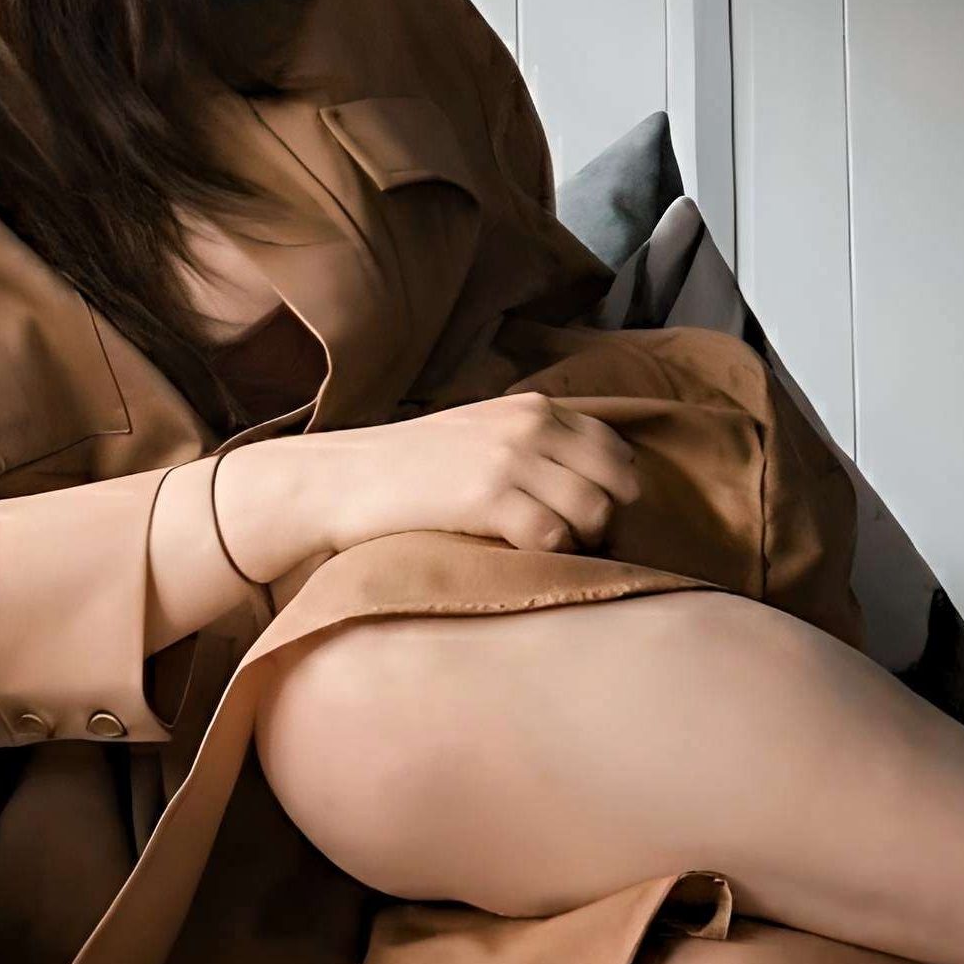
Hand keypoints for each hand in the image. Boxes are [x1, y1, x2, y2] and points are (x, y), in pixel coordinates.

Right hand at [218, 390, 646, 572]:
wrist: (345, 479)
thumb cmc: (414, 466)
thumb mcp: (482, 431)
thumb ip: (535, 442)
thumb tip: (593, 481)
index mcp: (535, 408)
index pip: (616, 449)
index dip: (612, 489)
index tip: (587, 515)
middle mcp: (531, 426)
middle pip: (619, 483)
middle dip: (607, 519)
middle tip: (574, 543)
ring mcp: (511, 460)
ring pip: (595, 512)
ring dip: (581, 542)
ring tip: (548, 553)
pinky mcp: (489, 498)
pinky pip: (555, 536)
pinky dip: (549, 556)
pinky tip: (518, 555)